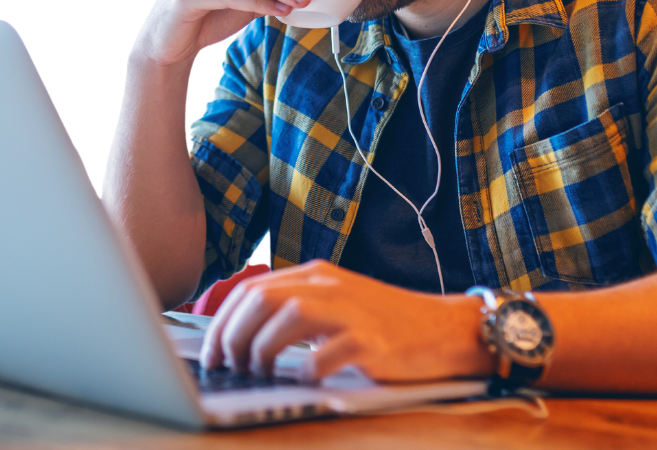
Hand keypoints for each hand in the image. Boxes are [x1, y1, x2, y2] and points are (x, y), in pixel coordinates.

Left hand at [199, 260, 491, 382]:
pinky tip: (304, 381)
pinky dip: (306, 372)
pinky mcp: (371, 341)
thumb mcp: (336, 303)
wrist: (444, 329)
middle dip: (232, 336)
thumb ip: (296, 309)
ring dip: (262, 350)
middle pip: (261, 299)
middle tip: (228, 366)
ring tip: (259, 373)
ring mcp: (351, 311)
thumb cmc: (385, 323)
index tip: (211, 353)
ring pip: (286, 318)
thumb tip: (241, 336)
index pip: (251, 289)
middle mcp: (329, 285)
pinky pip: (325, 355)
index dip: (222, 322)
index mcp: (316, 275)